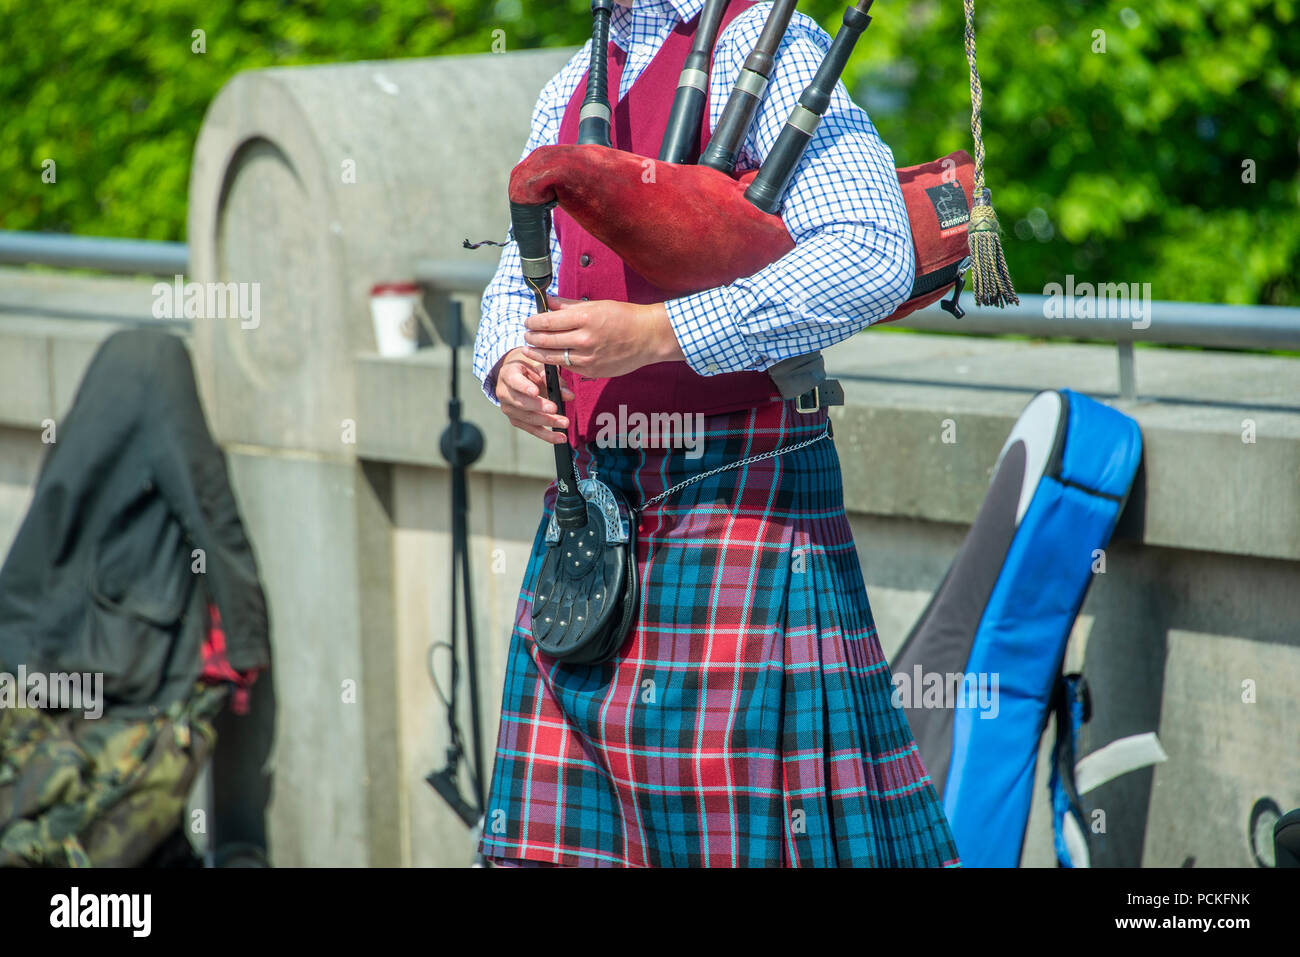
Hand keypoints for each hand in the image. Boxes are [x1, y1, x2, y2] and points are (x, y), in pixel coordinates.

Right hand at [494, 347, 572, 445]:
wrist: (516, 375)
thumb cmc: (530, 368)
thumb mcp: (540, 366)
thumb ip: (554, 379)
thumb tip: (569, 395)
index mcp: (508, 374)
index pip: (514, 380)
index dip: (524, 387)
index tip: (535, 392)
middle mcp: (504, 393)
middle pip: (521, 403)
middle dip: (539, 407)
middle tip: (555, 408)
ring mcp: (509, 409)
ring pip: (527, 418)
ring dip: (547, 422)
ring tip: (564, 423)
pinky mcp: (516, 420)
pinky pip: (531, 429)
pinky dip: (546, 435)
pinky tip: (560, 437)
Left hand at [521, 296, 684, 378]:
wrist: (648, 337)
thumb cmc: (624, 317)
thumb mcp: (596, 305)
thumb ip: (568, 305)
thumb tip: (548, 301)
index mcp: (585, 318)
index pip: (548, 321)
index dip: (533, 322)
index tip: (528, 321)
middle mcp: (585, 339)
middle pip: (547, 340)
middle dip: (532, 338)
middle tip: (526, 335)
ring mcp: (588, 358)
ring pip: (554, 357)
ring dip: (538, 353)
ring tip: (530, 349)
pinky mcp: (593, 371)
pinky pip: (569, 367)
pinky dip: (558, 362)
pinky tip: (553, 357)